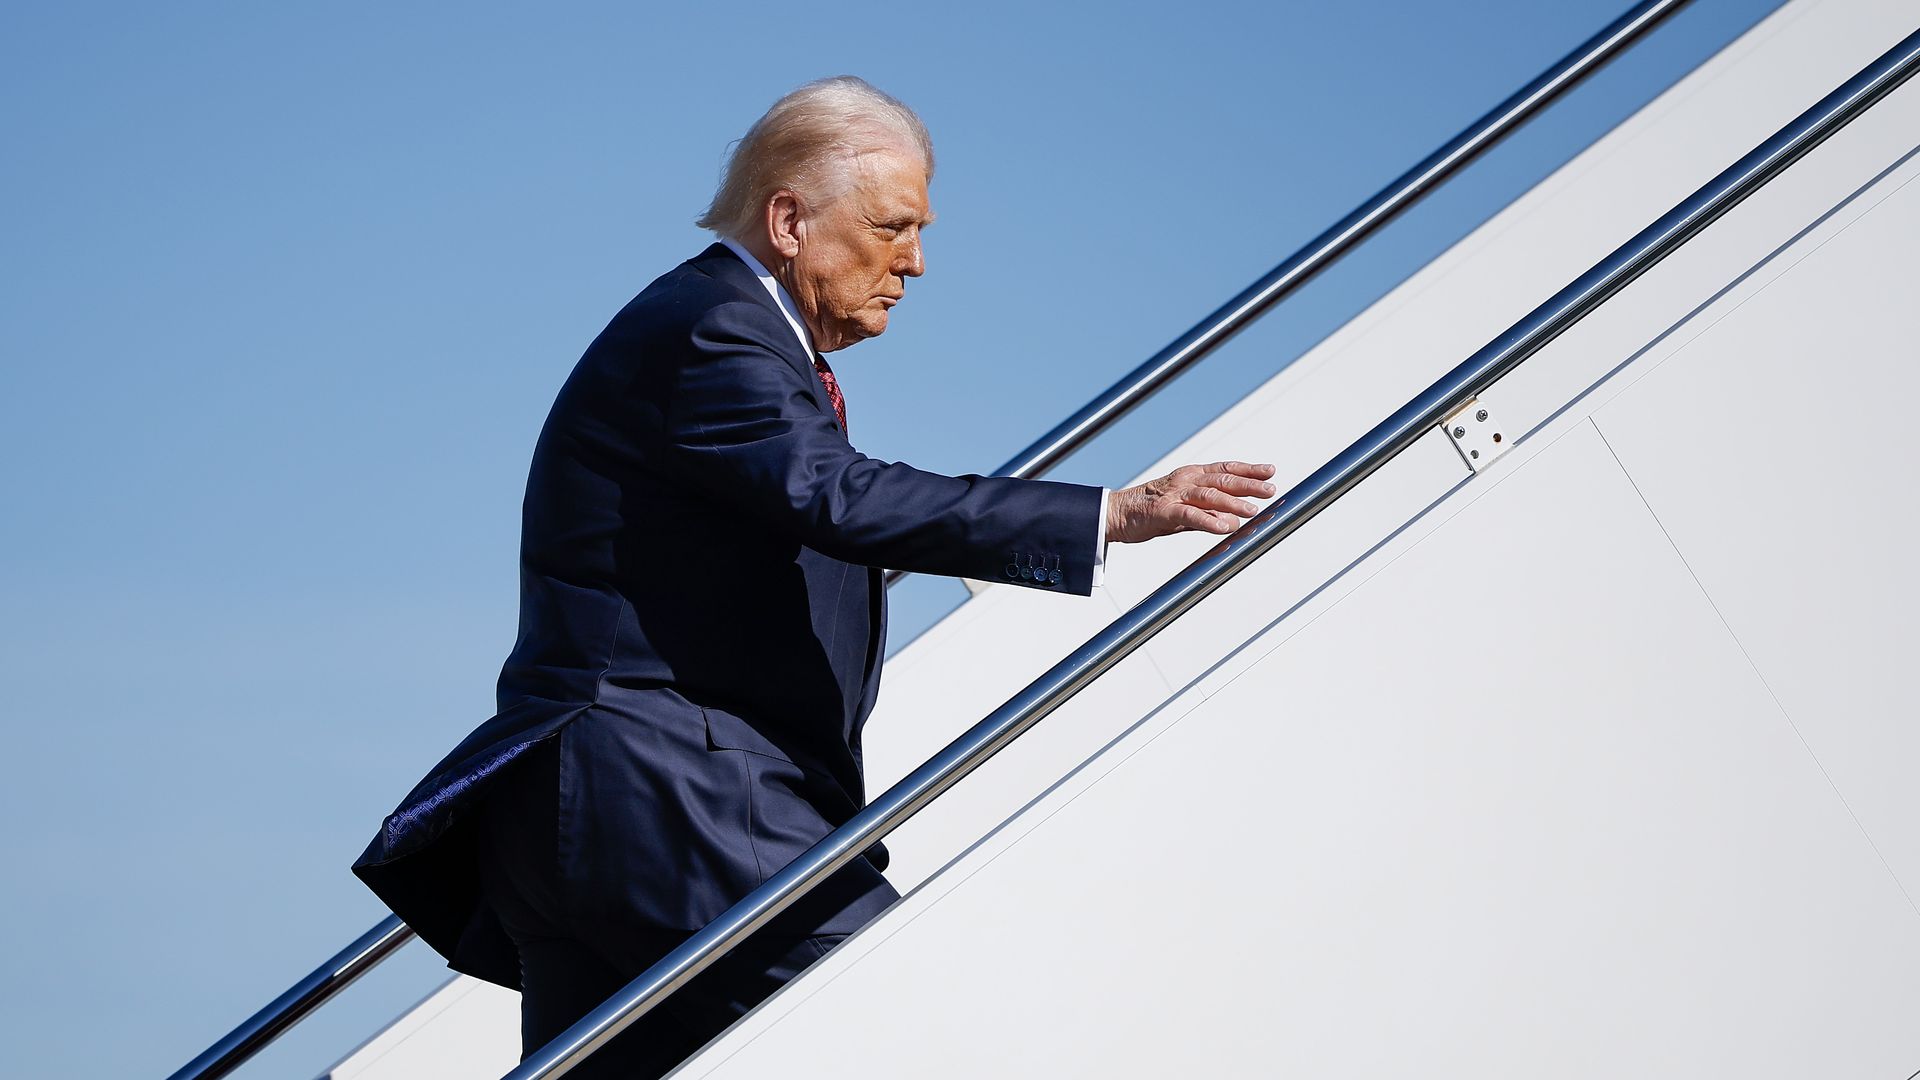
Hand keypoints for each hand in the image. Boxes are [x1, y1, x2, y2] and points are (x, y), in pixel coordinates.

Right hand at [1106, 460, 1277, 543]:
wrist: (1116, 513)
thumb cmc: (1151, 511)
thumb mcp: (1185, 509)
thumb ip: (1209, 512)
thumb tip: (1235, 520)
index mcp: (1192, 475)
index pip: (1226, 469)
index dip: (1249, 470)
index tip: (1270, 471)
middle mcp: (1186, 480)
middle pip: (1223, 480)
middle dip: (1249, 485)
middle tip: (1270, 490)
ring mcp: (1175, 495)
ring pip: (1209, 496)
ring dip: (1232, 503)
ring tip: (1252, 511)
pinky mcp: (1164, 511)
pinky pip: (1189, 516)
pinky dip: (1207, 521)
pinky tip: (1223, 527)